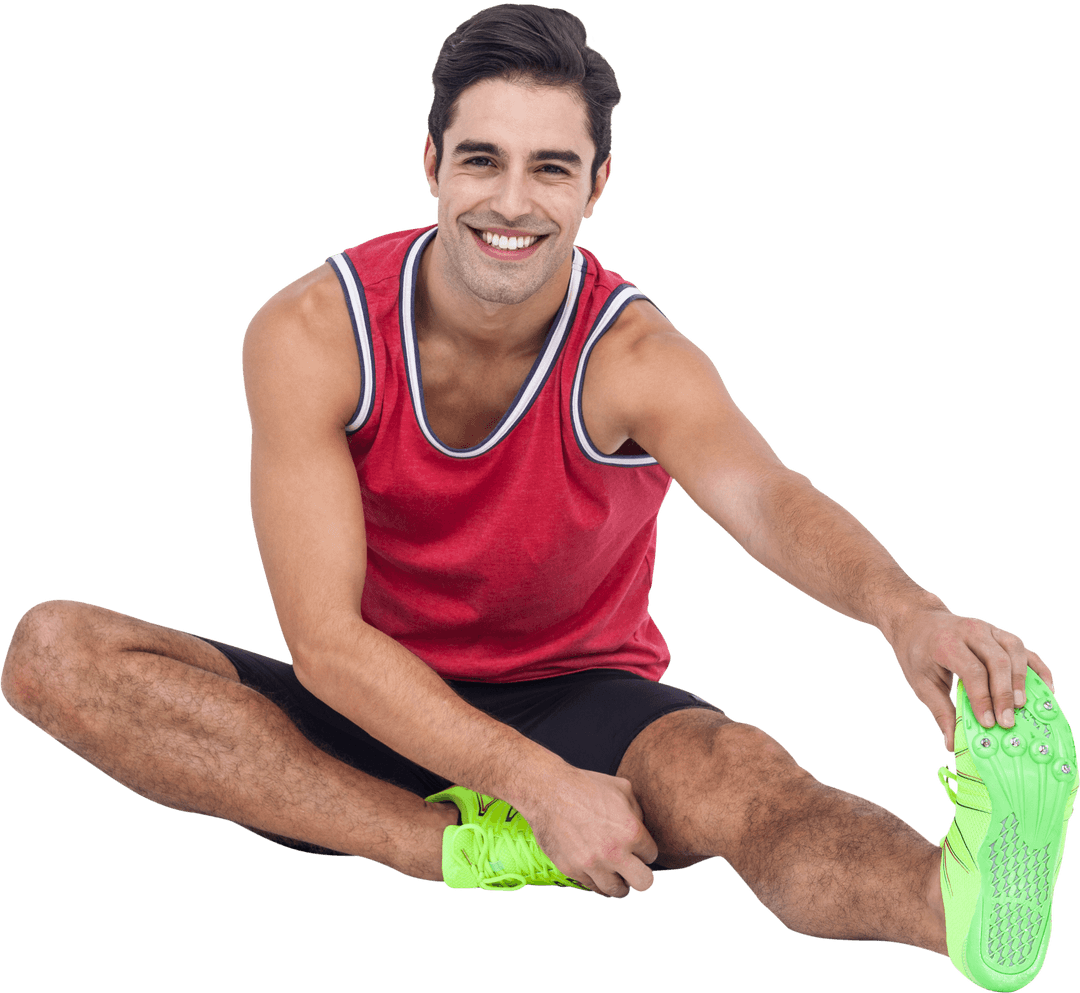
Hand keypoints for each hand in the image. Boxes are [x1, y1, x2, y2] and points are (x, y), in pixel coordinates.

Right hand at [522, 768, 658, 897]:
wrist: (548, 791)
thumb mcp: (622, 788)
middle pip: (644, 883)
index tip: (635, 846)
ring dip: (619, 882)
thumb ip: (638, 812)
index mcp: (630, 831)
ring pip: (617, 891)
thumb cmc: (586, 786)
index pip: (651, 855)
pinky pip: (592, 887)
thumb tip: (642, 829)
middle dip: (640, 874)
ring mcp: (592, 864)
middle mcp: (614, 852)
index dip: (644, 850)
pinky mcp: (572, 870)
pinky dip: (597, 881)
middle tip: (631, 866)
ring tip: (614, 872)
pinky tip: (597, 870)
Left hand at [889, 606, 1054, 751]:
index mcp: (946, 642)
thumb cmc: (919, 653)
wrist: (919, 622)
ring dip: (1022, 680)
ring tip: (1022, 706)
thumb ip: (940, 710)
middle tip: (1007, 722)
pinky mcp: (1000, 633)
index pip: (972, 670)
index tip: (988, 723)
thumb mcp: (921, 681)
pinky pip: (1025, 650)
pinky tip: (1044, 688)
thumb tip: (952, 742)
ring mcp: (988, 629)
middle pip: (997, 661)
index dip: (982, 698)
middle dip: (1004, 694)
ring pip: (1014, 651)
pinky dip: (1037, 668)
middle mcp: (970, 631)